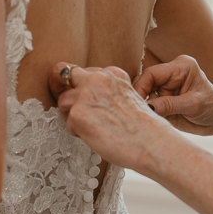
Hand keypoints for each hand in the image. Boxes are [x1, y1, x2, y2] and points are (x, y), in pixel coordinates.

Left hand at [49, 63, 180, 175]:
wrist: (150, 142)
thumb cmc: (144, 128)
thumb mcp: (129, 97)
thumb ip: (109, 93)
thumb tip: (92, 101)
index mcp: (112, 74)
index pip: (85, 71)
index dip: (80, 85)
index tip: (79, 93)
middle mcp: (97, 79)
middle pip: (66, 75)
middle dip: (63, 88)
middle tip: (67, 104)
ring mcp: (85, 95)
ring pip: (63, 100)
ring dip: (71, 115)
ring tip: (89, 129)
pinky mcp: (77, 113)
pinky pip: (67, 123)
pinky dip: (77, 133)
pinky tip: (94, 137)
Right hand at [133, 55, 212, 135]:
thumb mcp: (193, 105)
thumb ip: (169, 105)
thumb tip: (147, 107)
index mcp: (180, 67)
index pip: (152, 74)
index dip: (141, 87)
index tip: (136, 103)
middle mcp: (170, 74)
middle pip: (144, 82)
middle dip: (140, 97)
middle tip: (138, 112)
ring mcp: (165, 87)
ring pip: (143, 94)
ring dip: (143, 106)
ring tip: (146, 118)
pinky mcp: (162, 99)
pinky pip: (147, 103)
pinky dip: (146, 112)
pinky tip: (150, 119)